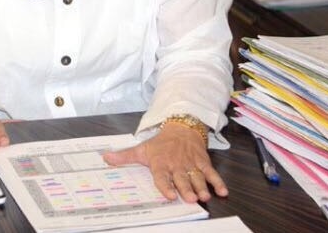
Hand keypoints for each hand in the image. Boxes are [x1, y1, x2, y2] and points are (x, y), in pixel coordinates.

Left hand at [102, 123, 227, 202]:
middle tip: (191, 198)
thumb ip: (125, 156)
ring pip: (197, 177)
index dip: (166, 185)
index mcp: (161, 162)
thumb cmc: (160, 143)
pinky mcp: (203, 162)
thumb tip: (105, 157)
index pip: (162, 176)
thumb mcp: (141, 149)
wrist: (181, 128)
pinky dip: (218, 182)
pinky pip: (211, 173)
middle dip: (186, 188)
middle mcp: (176, 164)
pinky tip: (222, 191)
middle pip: (182, 179)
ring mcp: (191, 164)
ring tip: (205, 196)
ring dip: (202, 187)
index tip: (170, 195)